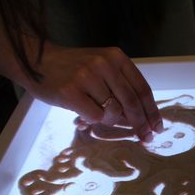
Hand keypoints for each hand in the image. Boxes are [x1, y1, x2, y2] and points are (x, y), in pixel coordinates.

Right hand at [25, 44, 162, 141]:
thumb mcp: (102, 67)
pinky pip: (95, 116)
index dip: (152, 111)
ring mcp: (86, 77)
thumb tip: (141, 119)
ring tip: (97, 112)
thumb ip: (122, 86)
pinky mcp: (70, 92)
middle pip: (132, 102)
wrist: (37, 61)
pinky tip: (84, 113)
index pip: (142, 89)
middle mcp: (103, 64)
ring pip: (113, 112)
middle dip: (141, 124)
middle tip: (145, 137)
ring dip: (111, 120)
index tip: (156, 126)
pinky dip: (94, 120)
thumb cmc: (73, 69)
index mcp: (116, 57)